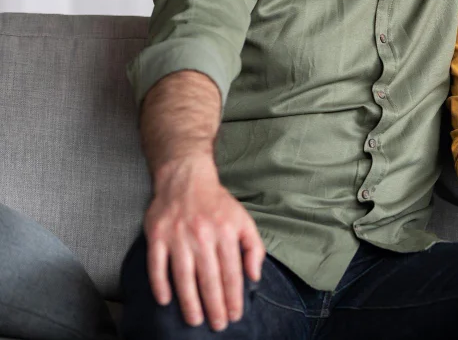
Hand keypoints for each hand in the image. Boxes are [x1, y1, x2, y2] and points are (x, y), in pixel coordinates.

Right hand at [144, 155, 264, 330]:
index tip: (234, 315)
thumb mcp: (244, 220)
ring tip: (195, 319)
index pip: (232, 272)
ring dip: (189, 301)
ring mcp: (178, 236)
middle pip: (210, 278)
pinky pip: (157, 265)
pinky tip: (165, 300)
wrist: (186, 178)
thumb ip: (253, 247)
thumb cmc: (218, 203)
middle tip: (217, 325)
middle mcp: (203, 236)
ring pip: (184, 275)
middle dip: (214, 305)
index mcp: (227, 232)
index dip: (234, 297)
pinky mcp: (157, 236)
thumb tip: (254, 276)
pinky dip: (160, 284)